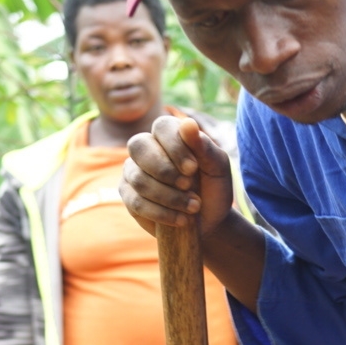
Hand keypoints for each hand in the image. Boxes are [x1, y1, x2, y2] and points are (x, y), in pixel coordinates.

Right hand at [121, 116, 235, 237]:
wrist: (209, 221)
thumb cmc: (213, 188)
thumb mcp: (217, 168)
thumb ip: (204, 146)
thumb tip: (188, 123)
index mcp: (169, 134)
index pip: (162, 127)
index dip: (175, 147)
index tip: (192, 169)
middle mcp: (146, 148)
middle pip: (139, 146)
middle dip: (165, 170)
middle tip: (188, 187)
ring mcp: (133, 171)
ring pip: (139, 178)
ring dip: (169, 197)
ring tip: (193, 208)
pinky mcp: (128, 196)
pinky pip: (136, 202)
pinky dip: (162, 213)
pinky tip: (181, 219)